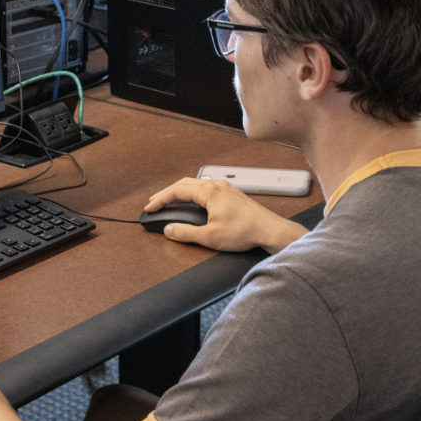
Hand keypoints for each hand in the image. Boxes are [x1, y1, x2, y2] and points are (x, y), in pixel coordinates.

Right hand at [145, 178, 307, 253]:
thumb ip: (186, 233)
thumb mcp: (210, 237)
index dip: (160, 198)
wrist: (270, 230)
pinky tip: (193, 200)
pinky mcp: (232, 194)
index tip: (150, 206)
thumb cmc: (245, 231)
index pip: (177, 190)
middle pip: (184, 183)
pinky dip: (192, 192)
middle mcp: (217, 186)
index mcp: (209, 192)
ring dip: (180, 191)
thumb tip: (169, 230)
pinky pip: (206, 188)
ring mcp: (225, 188)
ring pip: (196, 184)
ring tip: (170, 200)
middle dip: (167, 193)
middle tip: (155, 202)